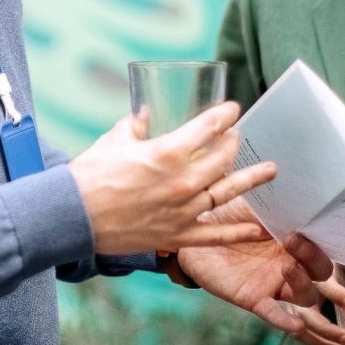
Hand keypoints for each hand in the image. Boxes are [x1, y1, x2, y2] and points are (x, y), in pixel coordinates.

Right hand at [70, 102, 274, 255]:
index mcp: (167, 152)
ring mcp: (182, 210)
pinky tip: (259, 229)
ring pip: (226, 193)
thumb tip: (146, 113)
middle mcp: (182, 181)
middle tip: (237, 136)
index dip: (224, 115)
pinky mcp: (176, 235)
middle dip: (233, 142)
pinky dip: (239, 232)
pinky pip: (215, 235)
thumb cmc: (90, 174)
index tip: (232, 109)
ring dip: (251, 180)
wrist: (73, 216)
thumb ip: (135, 124)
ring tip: (271, 170)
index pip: (207, 127)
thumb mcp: (115, 139)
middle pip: (222, 158)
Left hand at [182, 199, 344, 344]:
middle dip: (315, 262)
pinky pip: (275, 315)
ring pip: (305, 296)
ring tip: (289, 269)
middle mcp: (291, 264)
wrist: (193, 232)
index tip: (338, 239)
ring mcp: (275, 284)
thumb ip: (275, 197)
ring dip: (304, 286)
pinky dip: (286, 320)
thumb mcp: (252, 201)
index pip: (325, 248)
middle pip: (320, 274)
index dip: (336, 248)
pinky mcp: (255, 299)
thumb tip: (288, 172)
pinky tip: (296, 323)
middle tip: (295, 244)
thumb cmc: (226, 213)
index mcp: (296, 240)